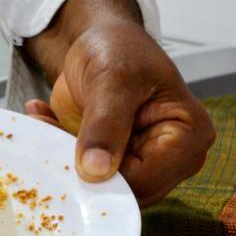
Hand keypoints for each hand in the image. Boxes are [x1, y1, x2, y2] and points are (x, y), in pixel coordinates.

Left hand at [24, 0, 214, 205]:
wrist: (98, 43)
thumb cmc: (119, 50)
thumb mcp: (113, 79)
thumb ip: (106, 124)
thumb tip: (96, 170)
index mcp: (189, 138)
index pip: (147, 181)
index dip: (106, 176)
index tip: (69, 151)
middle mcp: (173, 160)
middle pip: (124, 192)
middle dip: (81, 169)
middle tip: (49, 133)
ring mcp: (143, 166)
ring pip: (99, 190)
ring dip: (64, 162)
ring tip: (46, 123)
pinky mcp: (114, 167)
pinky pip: (83, 180)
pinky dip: (58, 155)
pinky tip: (46, 121)